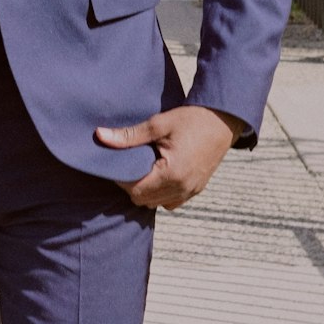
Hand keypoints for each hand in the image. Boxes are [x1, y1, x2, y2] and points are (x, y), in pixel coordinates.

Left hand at [95, 105, 241, 210]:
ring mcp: (191, 191)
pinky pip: (171, 202)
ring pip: (157, 204)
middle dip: (132, 186)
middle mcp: (182, 187)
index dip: (122, 180)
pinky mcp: (197, 189)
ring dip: (147, 192)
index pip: (135, 191)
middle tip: (130, 165)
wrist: (223, 120)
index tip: (120, 163)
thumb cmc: (192, 119)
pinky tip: (158, 175)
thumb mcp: (158, 124)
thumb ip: (129, 135)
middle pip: (144, 201)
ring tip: (144, 169)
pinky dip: (161, 194)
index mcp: (172, 173)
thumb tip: (100, 135)